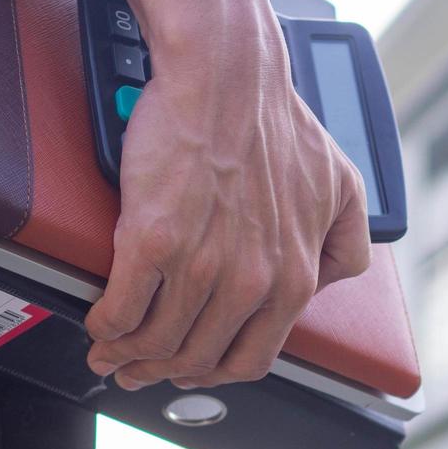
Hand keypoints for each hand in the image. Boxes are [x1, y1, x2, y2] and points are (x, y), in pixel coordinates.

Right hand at [72, 0, 369, 390]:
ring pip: (157, 342)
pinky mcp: (152, 241)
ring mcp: (201, 265)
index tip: (196, 368)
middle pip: (198, 359)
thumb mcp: (342, 187)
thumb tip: (333, 278)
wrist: (228, 75)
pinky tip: (100, 324)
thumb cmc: (275, 121)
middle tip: (141, 371)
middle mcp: (252, 281)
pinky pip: (123, 308)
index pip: (253, 358)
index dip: (217, 373)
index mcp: (294, 277)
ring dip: (127, 357)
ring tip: (111, 354)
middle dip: (164, 374)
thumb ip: (347, 243)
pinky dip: (106, 326)